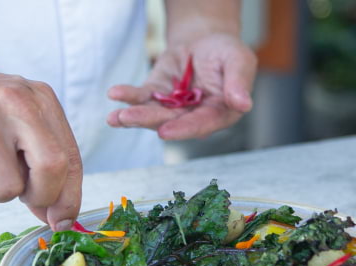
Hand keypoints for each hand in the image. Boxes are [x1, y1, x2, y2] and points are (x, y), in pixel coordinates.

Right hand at [0, 23, 81, 230]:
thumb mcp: (20, 123)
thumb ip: (42, 165)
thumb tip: (57, 217)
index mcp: (41, 100)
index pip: (71, 158)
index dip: (70, 197)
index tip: (63, 220)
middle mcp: (16, 104)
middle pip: (52, 169)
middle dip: (42, 197)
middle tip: (25, 196)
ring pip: (8, 189)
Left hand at [107, 33, 256, 139]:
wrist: (205, 41)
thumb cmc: (226, 53)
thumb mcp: (239, 60)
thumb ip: (239, 82)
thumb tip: (243, 104)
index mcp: (216, 114)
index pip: (199, 124)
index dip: (182, 129)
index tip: (164, 131)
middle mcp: (191, 117)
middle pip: (169, 122)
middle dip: (148, 121)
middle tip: (128, 119)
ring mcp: (170, 108)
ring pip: (151, 115)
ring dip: (132, 116)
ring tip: (115, 117)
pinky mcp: (155, 95)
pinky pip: (140, 97)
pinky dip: (127, 96)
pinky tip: (114, 94)